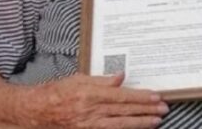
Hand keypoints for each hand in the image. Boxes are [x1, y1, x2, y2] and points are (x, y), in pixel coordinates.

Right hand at [16, 72, 167, 128]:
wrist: (37, 111)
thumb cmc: (57, 92)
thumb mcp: (79, 79)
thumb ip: (102, 80)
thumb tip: (122, 77)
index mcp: (91, 94)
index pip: (123, 96)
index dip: (142, 97)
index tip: (156, 96)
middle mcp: (92, 111)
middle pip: (125, 111)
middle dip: (146, 110)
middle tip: (164, 109)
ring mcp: (90, 125)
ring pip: (121, 124)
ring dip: (141, 123)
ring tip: (156, 121)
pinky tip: (136, 128)